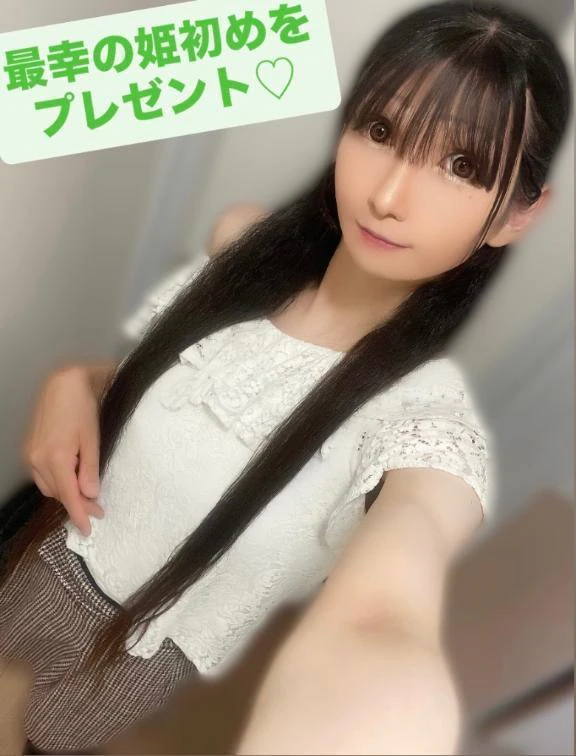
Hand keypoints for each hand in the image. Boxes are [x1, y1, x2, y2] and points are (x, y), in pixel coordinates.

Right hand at [22, 365, 104, 535]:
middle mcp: (37, 460)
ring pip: (48, 486)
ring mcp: (30, 455)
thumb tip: (90, 495)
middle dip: (77, 504)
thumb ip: (90, 469)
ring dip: (66, 493)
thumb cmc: (81, 407)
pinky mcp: (29, 449)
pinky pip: (42, 475)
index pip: (68, 496)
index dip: (79, 515)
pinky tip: (70, 479)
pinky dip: (57, 482)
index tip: (88, 529)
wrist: (62, 384)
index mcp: (55, 459)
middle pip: (57, 493)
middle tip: (98, 509)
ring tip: (87, 495)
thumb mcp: (92, 439)